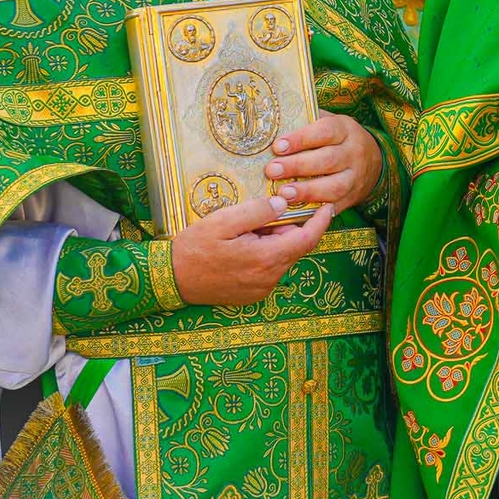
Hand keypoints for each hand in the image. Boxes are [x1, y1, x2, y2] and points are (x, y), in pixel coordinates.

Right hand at [171, 195, 334, 306]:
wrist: (170, 279)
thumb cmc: (195, 247)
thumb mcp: (224, 221)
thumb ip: (258, 211)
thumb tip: (285, 203)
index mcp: (266, 260)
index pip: (307, 239)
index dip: (321, 222)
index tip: (328, 206)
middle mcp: (269, 279)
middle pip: (293, 247)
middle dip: (287, 227)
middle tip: (263, 213)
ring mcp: (261, 289)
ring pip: (281, 257)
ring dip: (273, 241)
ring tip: (246, 230)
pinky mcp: (252, 294)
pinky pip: (269, 269)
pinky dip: (264, 254)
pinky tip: (242, 246)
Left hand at [266, 110, 382, 210]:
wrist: (373, 162)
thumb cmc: (338, 140)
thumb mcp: (330, 123)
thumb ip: (306, 123)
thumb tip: (271, 128)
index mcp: (345, 130)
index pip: (325, 131)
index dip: (301, 139)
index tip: (278, 146)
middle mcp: (353, 153)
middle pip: (328, 160)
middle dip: (298, 166)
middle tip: (273, 170)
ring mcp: (355, 178)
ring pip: (334, 186)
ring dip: (307, 191)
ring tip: (283, 193)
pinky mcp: (351, 198)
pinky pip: (335, 206)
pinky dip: (316, 210)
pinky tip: (297, 210)